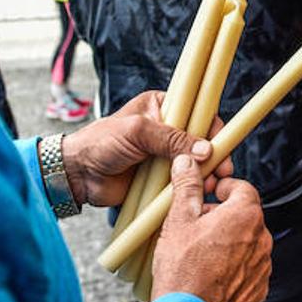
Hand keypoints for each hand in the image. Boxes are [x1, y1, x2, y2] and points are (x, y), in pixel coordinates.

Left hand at [60, 91, 233, 206]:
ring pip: (193, 163)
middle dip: (213, 155)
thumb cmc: (101, 143)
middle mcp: (166, 128)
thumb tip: (205, 150)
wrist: (78, 174)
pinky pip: (181, 181)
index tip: (223, 145)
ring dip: (204, 174)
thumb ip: (171, 138)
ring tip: (209, 186)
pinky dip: (191, 187)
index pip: (197, 112)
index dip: (212, 128)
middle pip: (199, 140)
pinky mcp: (160, 177)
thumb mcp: (138, 132)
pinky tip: (197, 194)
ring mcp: (164, 154)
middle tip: (223, 171)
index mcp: (162, 106)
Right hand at [152, 155, 271, 301]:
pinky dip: (233, 266)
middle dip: (223, 215)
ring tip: (200, 252)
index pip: (242, 187)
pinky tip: (210, 273)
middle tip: (196, 225)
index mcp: (245, 215)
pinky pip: (248, 268)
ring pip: (247, 242)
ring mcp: (262, 266)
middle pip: (245, 215)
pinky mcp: (259, 289)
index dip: (223, 188)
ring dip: (229, 241)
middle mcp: (262, 239)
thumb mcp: (179, 220)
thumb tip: (188, 162)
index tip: (208, 194)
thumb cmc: (182, 269)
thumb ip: (188, 186)